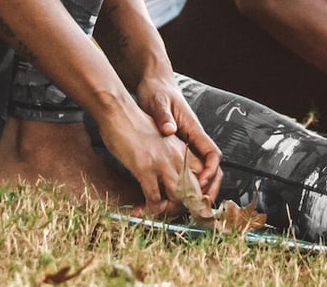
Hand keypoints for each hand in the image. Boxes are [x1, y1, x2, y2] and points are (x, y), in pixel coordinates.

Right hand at [100, 97, 202, 219]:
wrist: (119, 112)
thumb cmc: (137, 128)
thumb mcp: (163, 143)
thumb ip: (172, 160)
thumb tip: (174, 184)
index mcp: (185, 151)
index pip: (207, 179)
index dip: (201, 198)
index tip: (188, 208)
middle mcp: (179, 158)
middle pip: (196, 193)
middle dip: (185, 210)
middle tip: (170, 214)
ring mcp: (164, 163)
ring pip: (178, 199)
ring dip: (168, 212)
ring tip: (155, 213)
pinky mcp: (146, 168)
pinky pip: (155, 198)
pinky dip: (149, 209)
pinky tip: (140, 209)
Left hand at [136, 70, 221, 204]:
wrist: (154, 84)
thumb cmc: (158, 92)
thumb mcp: (158, 102)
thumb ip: (163, 116)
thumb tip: (169, 130)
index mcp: (194, 129)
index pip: (212, 154)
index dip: (210, 172)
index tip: (201, 185)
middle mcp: (194, 139)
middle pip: (212, 168)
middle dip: (210, 188)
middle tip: (198, 207)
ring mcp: (186, 145)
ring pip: (200, 171)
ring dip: (198, 190)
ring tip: (185, 208)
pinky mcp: (176, 148)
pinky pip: (186, 170)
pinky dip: (184, 184)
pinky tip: (172, 196)